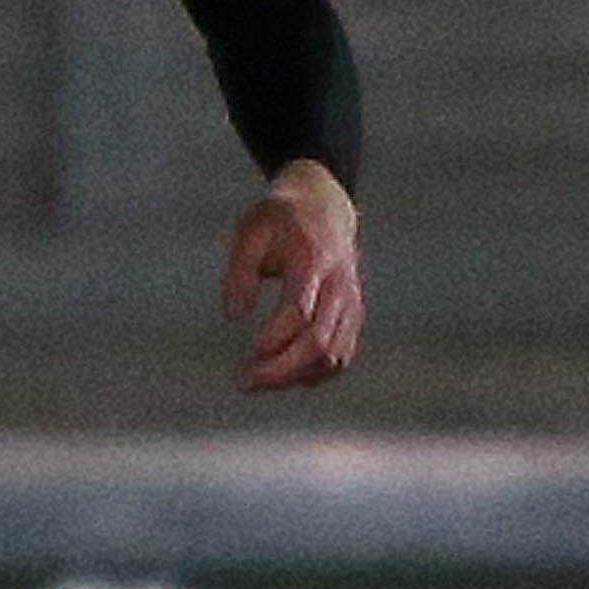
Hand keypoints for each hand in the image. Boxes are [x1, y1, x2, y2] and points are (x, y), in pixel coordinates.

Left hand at [223, 158, 364, 390]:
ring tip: (260, 381)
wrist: (325, 205)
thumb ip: (239, 274)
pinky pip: (343, 354)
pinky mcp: (354, 314)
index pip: (300, 311)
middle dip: (282, 370)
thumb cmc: (280, 220)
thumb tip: (234, 317)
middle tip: (246, 382)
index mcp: (314, 261)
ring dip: (297, 376)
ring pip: (334, 355)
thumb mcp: (249, 233)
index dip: (275, 339)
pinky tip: (288, 377)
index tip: (249, 355)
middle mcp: (340, 286)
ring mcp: (351, 302)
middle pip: (319, 342)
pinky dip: (317, 373)